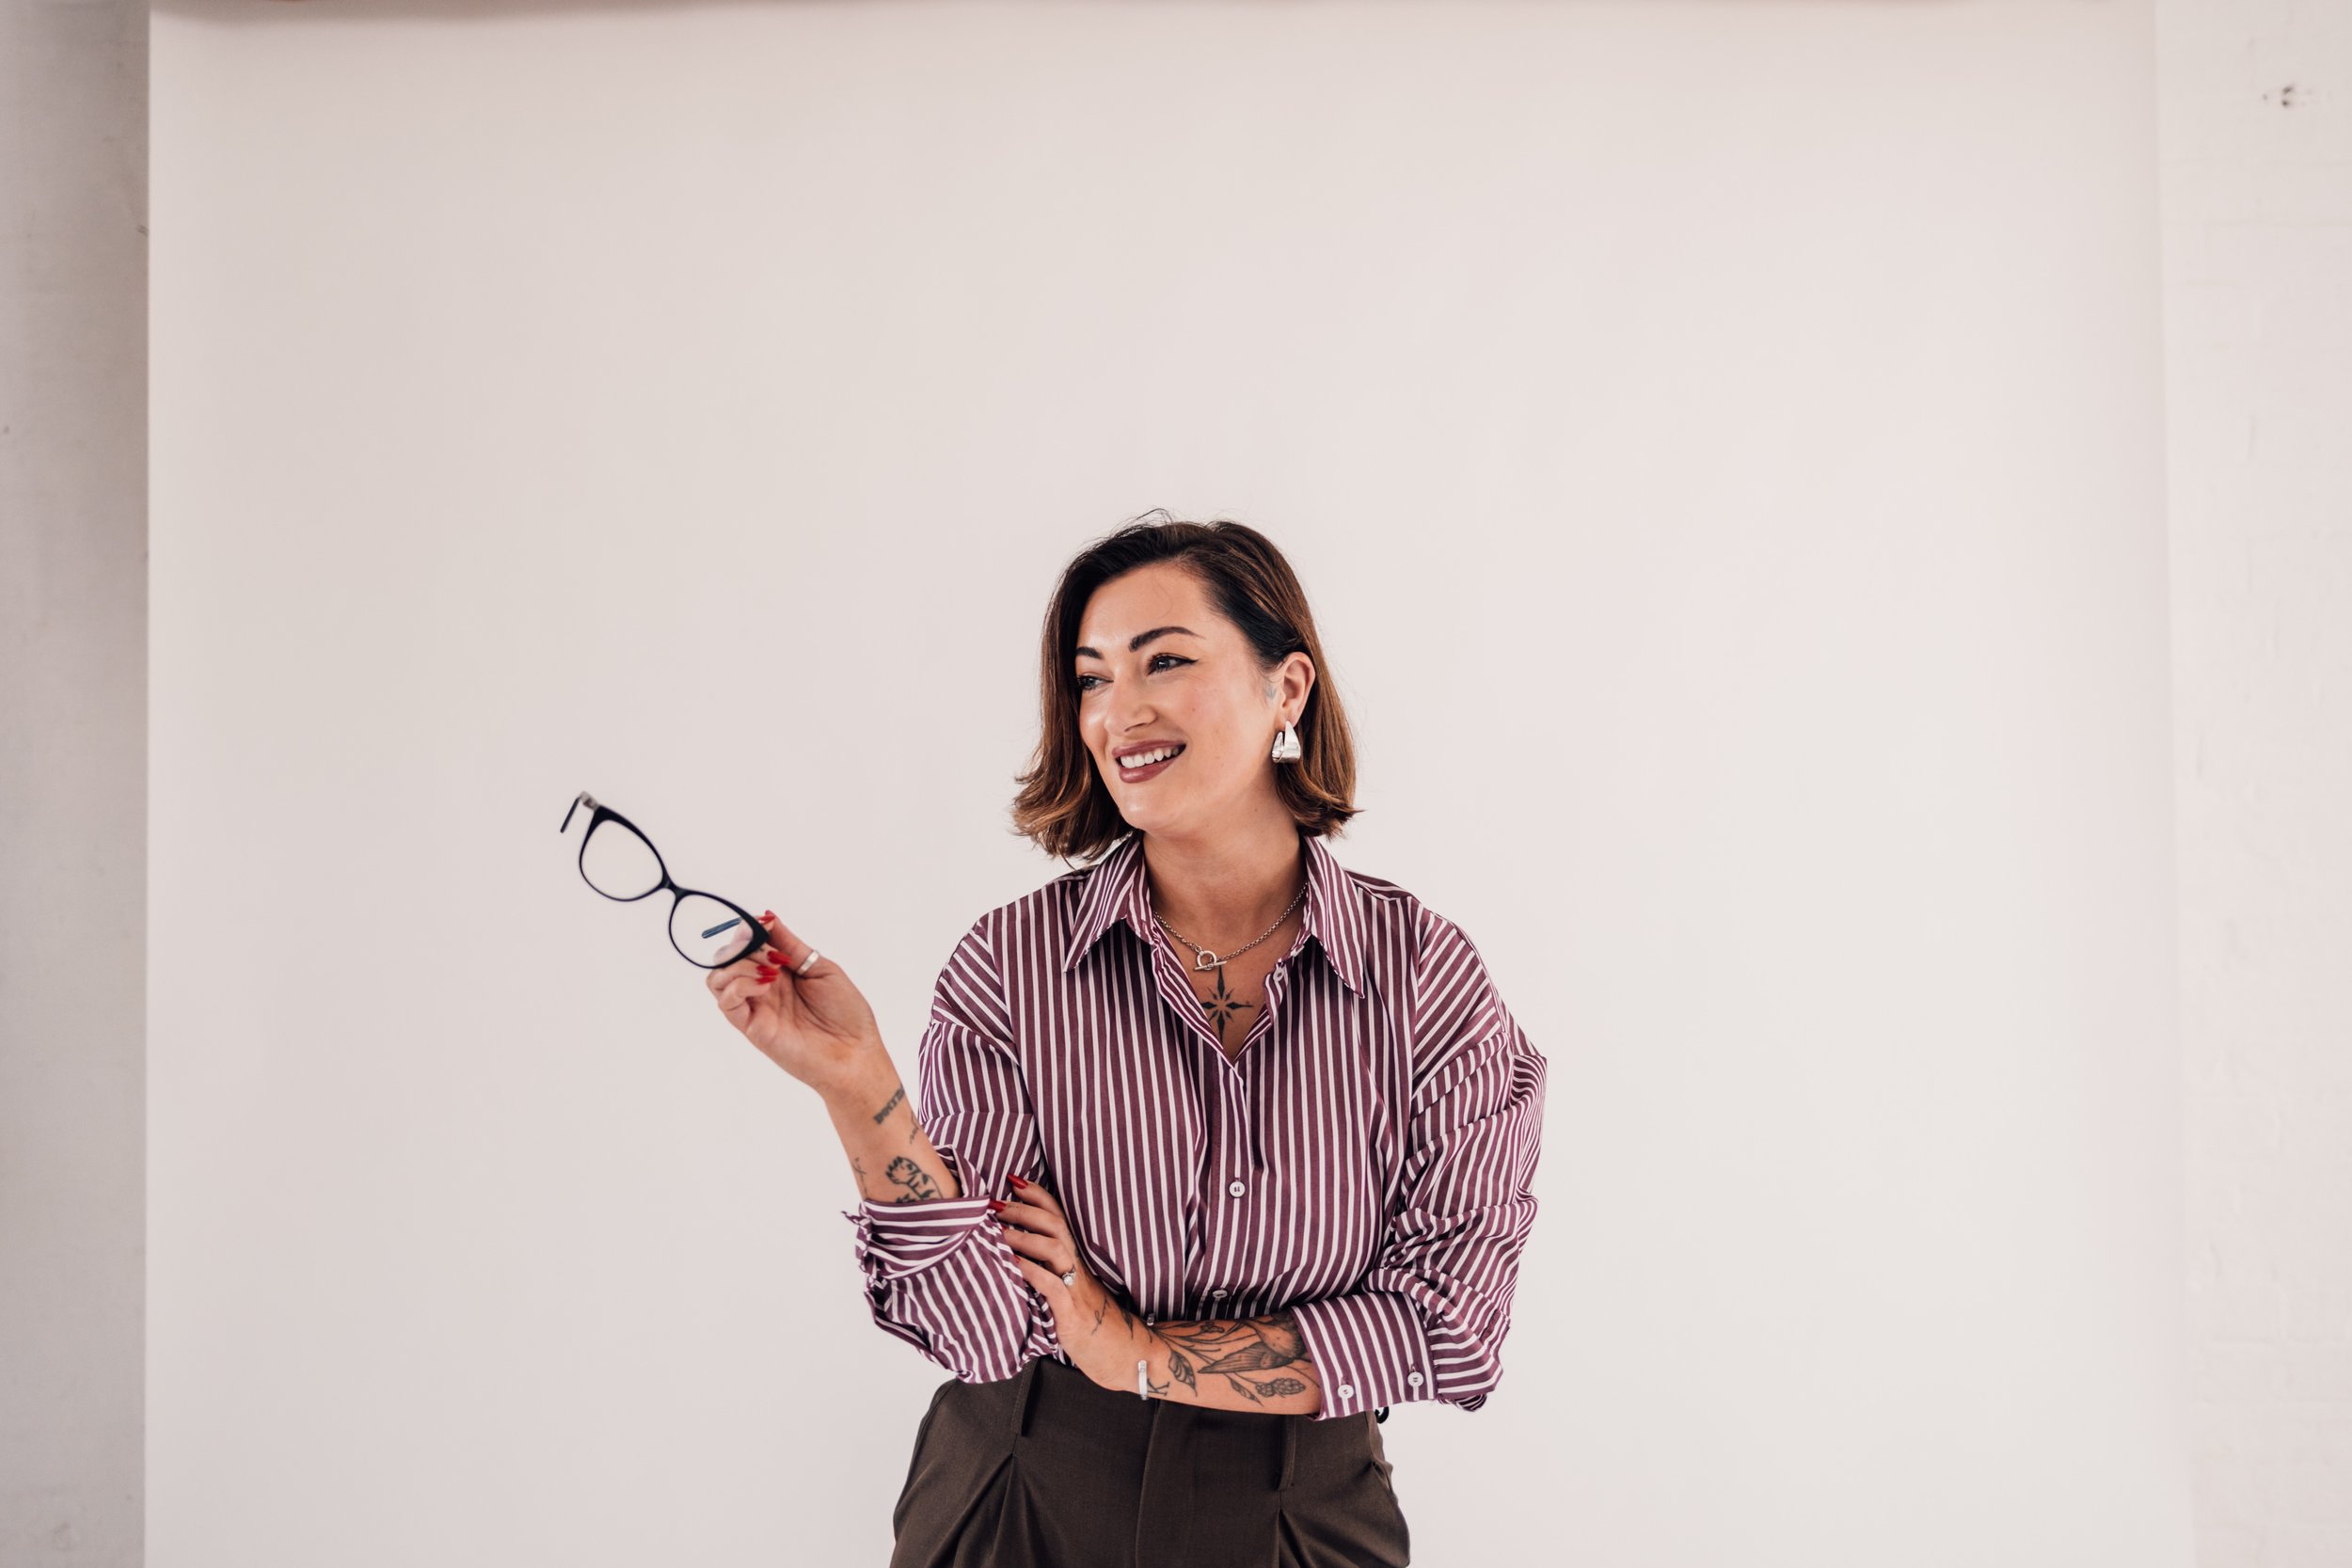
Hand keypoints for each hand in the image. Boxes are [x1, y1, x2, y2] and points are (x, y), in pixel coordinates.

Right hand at [705, 913, 886, 1097]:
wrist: (856, 1054)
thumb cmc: (846, 1014)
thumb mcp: (821, 968)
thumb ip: (791, 945)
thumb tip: (768, 917)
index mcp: (779, 972)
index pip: (747, 945)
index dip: (748, 930)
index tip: (763, 923)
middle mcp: (762, 988)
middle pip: (727, 958)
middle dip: (743, 945)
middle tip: (772, 954)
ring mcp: (755, 1007)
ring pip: (717, 978)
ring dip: (737, 964)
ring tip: (769, 971)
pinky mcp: (752, 1027)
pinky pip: (727, 1002)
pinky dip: (739, 985)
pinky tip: (765, 985)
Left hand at [994, 1178, 1153, 1393]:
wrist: (1125, 1355)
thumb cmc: (1093, 1326)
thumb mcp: (1071, 1293)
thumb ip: (1050, 1274)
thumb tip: (1016, 1258)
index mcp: (1077, 1260)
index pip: (1059, 1216)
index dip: (1037, 1195)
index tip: (1012, 1179)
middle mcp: (1078, 1267)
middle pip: (1054, 1225)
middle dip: (1024, 1209)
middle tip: (995, 1202)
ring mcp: (1076, 1289)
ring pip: (1054, 1248)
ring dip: (1023, 1235)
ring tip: (997, 1230)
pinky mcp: (1071, 1314)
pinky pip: (1052, 1286)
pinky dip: (1031, 1271)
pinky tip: (1012, 1264)